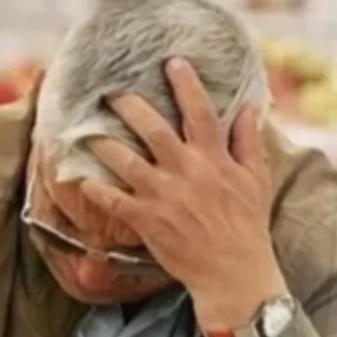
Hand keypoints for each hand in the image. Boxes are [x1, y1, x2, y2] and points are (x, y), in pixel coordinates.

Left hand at [80, 58, 287, 326]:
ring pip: (125, 161)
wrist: (234, 274)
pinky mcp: (148, 221)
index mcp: (214, 159)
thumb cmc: (247, 227)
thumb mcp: (256, 180)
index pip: (200, 112)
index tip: (171, 62)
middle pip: (152, 129)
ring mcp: (164, 196)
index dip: (185, 84)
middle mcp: (186, 172)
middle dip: (129, 106)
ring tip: (86, 130)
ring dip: (103, 143)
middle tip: (111, 92)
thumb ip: (249, 142)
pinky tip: (81, 179)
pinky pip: (114, 201)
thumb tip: (249, 109)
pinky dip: (95, 190)